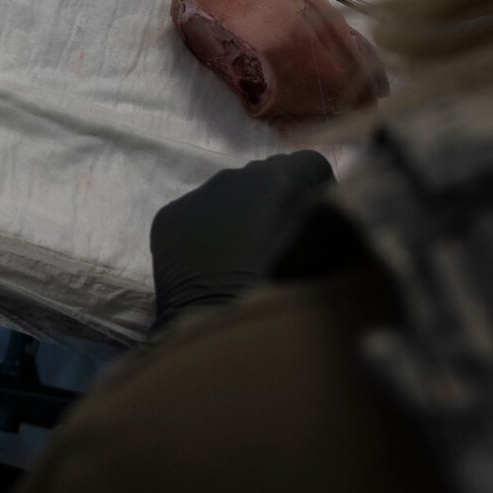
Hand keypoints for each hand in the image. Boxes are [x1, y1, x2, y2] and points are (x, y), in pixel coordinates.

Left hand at [149, 151, 335, 332]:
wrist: (217, 329)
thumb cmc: (281, 292)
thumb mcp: (323, 250)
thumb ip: (324, 213)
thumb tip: (320, 199)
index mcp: (275, 179)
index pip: (309, 163)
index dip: (320, 190)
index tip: (316, 221)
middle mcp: (232, 176)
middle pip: (265, 175)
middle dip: (277, 200)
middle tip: (280, 242)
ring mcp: (195, 195)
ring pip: (228, 193)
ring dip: (241, 214)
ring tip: (244, 255)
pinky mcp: (169, 217)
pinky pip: (198, 212)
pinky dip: (208, 230)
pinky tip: (213, 263)